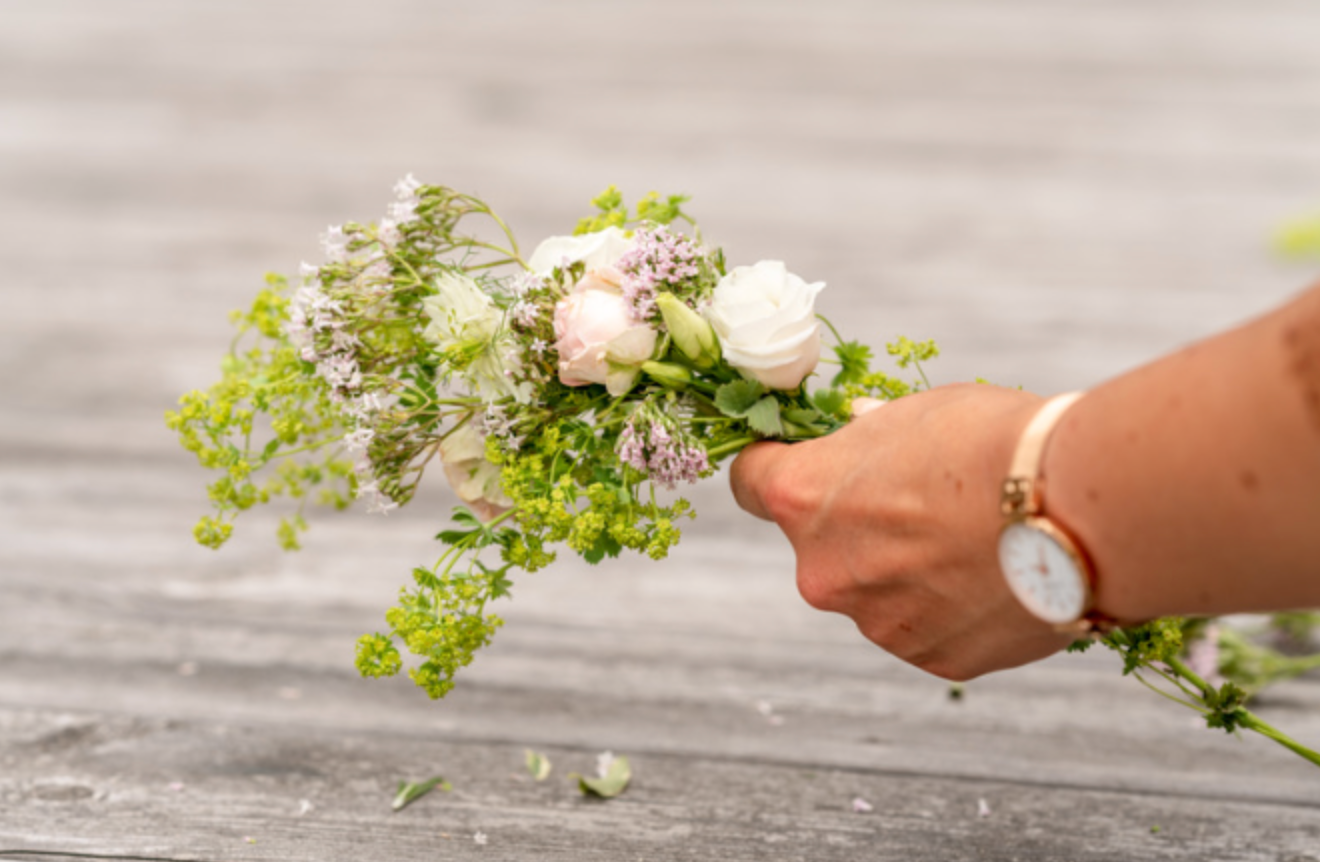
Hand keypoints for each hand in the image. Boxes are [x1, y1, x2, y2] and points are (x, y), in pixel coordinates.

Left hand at [729, 383, 1073, 679]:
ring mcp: (874, 623)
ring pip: (873, 590)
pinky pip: (924, 626)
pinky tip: (994, 575)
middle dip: (856, 524)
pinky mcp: (930, 658)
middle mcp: (821, 572)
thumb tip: (852, 439)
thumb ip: (865, 440)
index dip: (772, 466)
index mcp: (802, 499)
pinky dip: (948, 606)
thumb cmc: (992, 444)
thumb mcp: (912, 414)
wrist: (1078, 510)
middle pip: (818, 544)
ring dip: (905, 569)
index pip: (748, 482)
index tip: (794, 459)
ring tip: (976, 539)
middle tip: (921, 498)